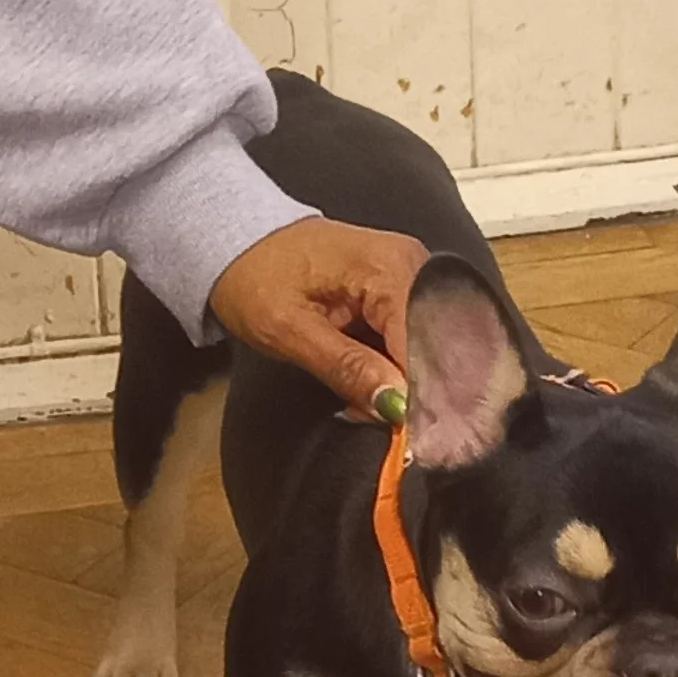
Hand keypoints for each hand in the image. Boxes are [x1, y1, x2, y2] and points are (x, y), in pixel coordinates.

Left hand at [209, 214, 423, 409]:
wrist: (241, 244)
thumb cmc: (255, 277)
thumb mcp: (288, 330)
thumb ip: (346, 367)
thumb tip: (396, 405)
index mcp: (390, 267)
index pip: (428, 342)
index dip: (419, 392)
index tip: (404, 433)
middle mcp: (414, 265)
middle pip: (436, 344)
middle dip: (413, 390)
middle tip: (378, 419)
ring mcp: (411, 275)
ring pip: (428, 346)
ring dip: (404, 382)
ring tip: (366, 402)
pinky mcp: (402, 289)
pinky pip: (413, 338)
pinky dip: (396, 368)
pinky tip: (373, 385)